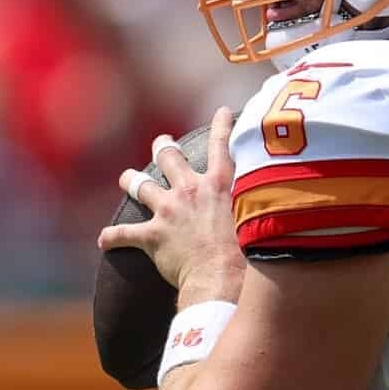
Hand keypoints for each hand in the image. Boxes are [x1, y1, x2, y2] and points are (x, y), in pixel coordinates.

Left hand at [99, 107, 244, 305]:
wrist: (221, 278)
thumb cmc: (247, 256)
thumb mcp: (259, 221)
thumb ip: (261, 206)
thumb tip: (284, 204)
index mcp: (219, 184)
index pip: (222, 146)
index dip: (221, 125)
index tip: (220, 111)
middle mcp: (190, 190)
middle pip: (169, 157)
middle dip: (163, 147)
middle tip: (161, 143)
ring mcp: (168, 211)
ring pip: (140, 185)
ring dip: (131, 179)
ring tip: (126, 177)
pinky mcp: (152, 235)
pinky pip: (123, 235)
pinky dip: (112, 238)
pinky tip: (104, 241)